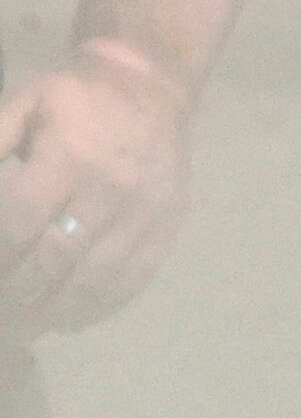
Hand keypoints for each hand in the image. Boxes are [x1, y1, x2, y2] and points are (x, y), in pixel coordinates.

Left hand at [0, 49, 191, 341]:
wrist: (150, 90)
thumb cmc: (75, 101)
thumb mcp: (23, 107)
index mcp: (70, 157)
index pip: (24, 221)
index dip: (1, 255)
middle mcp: (111, 190)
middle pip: (58, 257)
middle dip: (21, 291)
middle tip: (2, 310)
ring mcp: (144, 214)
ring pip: (97, 277)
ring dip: (57, 310)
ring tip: (29, 327)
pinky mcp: (166, 229)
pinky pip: (133, 279)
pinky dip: (100, 307)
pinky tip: (71, 319)